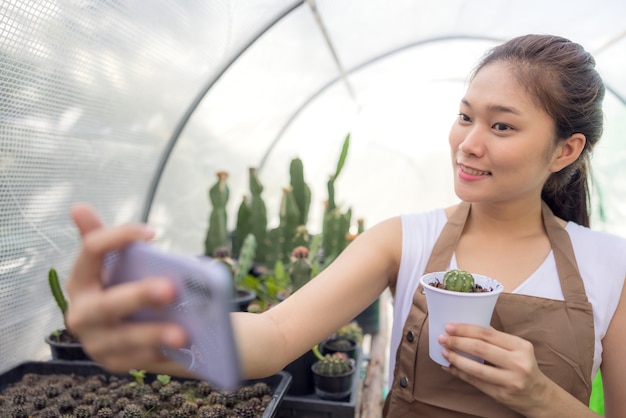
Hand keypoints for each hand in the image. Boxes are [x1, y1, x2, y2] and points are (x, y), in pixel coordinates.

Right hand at [65, 203, 187, 374]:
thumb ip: (108, 240)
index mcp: (80, 280)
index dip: (119, 237)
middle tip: (171, 289)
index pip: (92, 250)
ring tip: (184, 333)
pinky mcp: (114, 363)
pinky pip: (138, 359)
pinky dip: (161, 353)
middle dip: (139, 295)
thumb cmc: (127, 286)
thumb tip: (77, 207)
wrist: (137, 327)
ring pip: (126, 338)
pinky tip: (182, 350)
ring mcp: (96, 341)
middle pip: (109, 303)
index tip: (153, 233)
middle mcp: (81, 312)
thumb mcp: (120, 264)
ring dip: (156, 334)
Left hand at [438, 323, 549, 414]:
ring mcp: (510, 381)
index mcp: (521, 346)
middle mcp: (518, 363)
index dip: (466, 329)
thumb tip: (467, 328)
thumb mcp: (518, 349)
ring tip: (444, 352)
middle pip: (480, 349)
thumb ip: (496, 339)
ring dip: (456, 359)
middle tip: (443, 338)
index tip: (450, 326)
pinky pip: (475, 382)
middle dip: (457, 342)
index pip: (488, 334)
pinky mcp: (501, 395)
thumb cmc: (524, 367)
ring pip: (476, 368)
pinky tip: (450, 367)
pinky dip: (460, 373)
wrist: (540, 396)